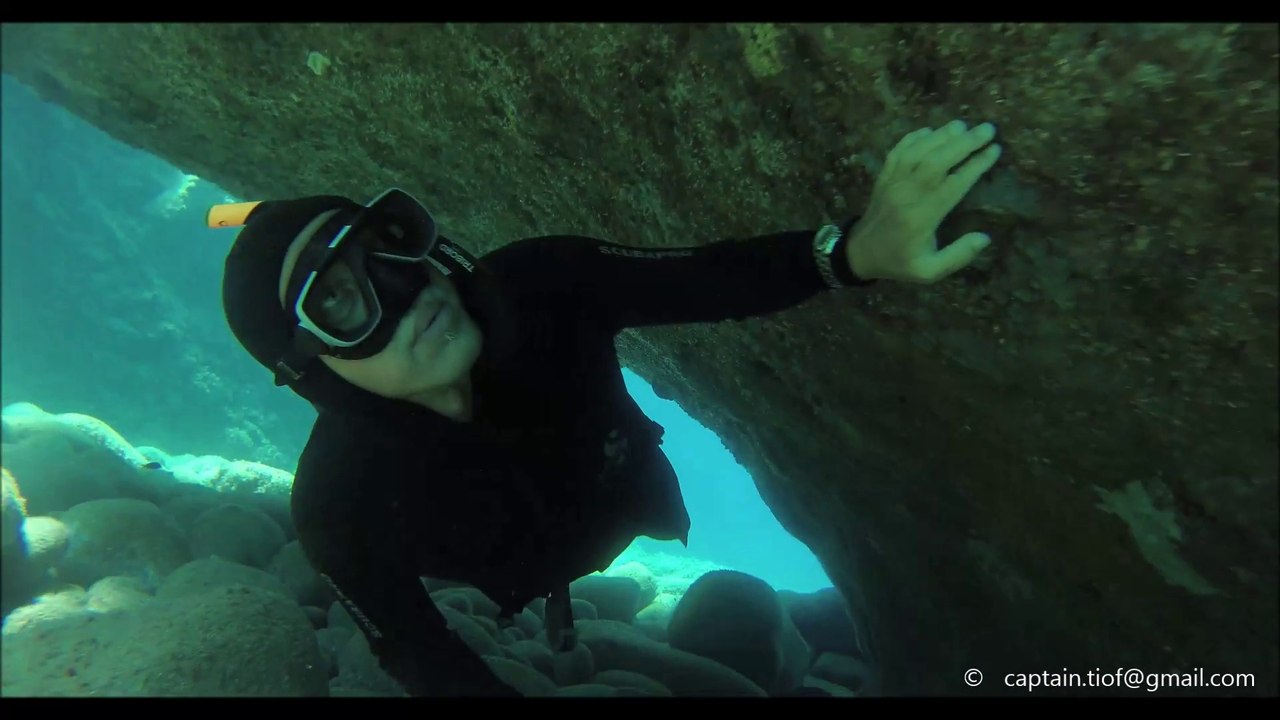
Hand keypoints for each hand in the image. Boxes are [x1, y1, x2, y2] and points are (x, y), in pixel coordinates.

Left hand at [845, 120, 1002, 283]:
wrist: (859, 253)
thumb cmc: (899, 261)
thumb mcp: (928, 271)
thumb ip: (957, 256)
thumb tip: (985, 238)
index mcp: (921, 218)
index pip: (953, 185)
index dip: (975, 166)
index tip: (995, 150)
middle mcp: (907, 195)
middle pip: (937, 161)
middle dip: (964, 143)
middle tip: (988, 129)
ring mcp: (892, 183)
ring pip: (918, 151)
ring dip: (941, 136)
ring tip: (963, 125)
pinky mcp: (883, 177)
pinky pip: (898, 151)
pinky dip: (914, 138)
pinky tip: (930, 130)